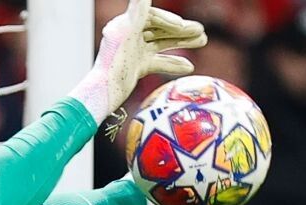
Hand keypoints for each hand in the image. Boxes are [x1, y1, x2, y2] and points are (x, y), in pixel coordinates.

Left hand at [74, 0, 206, 121]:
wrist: (102, 95)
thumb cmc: (113, 64)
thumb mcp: (126, 32)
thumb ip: (137, 9)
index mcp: (125, 25)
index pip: (153, 16)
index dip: (170, 20)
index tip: (184, 27)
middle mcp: (129, 36)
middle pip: (159, 28)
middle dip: (181, 31)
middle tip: (202, 33)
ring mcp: (133, 52)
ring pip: (161, 43)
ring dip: (182, 42)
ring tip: (203, 41)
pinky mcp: (136, 67)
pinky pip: (158, 62)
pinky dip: (173, 63)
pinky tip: (189, 67)